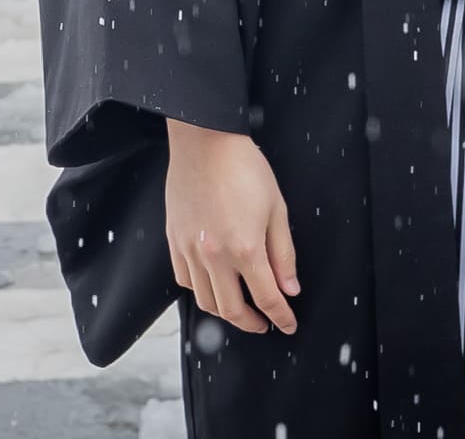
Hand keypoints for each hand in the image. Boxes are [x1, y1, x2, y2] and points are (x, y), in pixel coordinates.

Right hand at [163, 119, 298, 336]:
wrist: (205, 141)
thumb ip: (283, 253)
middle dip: (253, 323)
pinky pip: (184, 279)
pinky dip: (200, 291)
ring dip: (225, 312)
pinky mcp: (174, 240)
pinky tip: (213, 285)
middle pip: (232, 310)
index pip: (267, 298)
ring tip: (240, 309)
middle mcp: (214, 256)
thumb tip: (289, 288)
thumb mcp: (276, 208)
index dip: (281, 316)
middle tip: (265, 323)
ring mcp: (190, 249)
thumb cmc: (244, 168)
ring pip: (206, 300)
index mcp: (245, 248)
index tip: (288, 324)